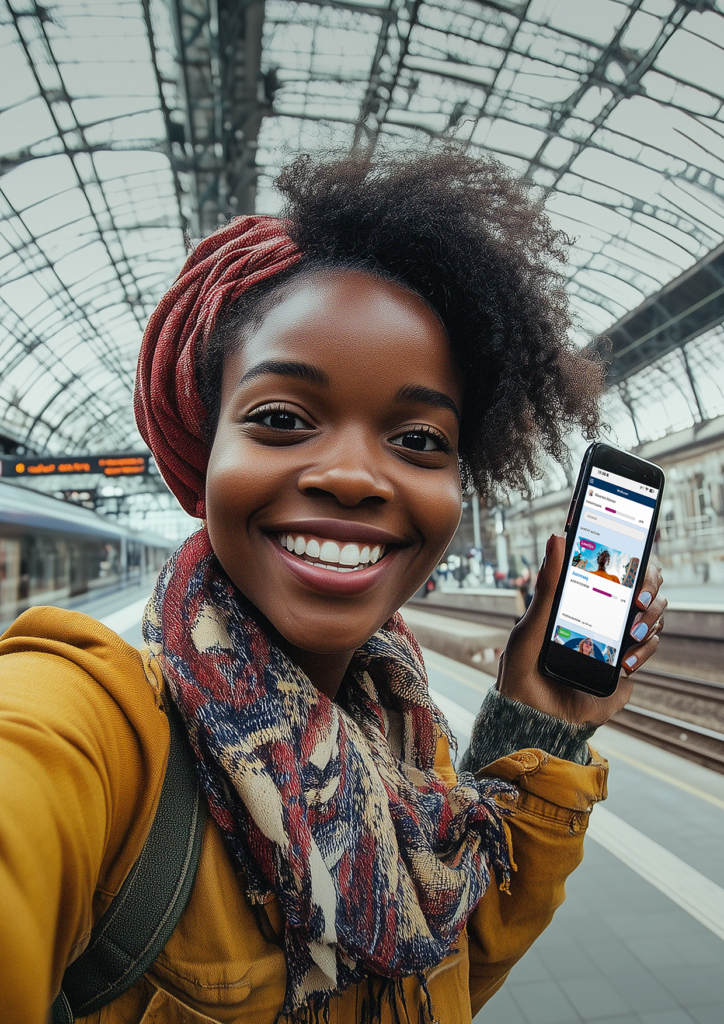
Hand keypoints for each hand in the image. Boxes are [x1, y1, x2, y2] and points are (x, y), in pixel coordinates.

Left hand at [497, 534, 665, 726]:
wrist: (533, 719)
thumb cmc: (523, 670)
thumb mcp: (531, 625)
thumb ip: (547, 585)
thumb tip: (556, 538)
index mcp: (577, 602)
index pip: (611, 570)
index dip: (629, 560)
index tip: (633, 557)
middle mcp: (600, 616)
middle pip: (641, 588)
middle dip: (648, 588)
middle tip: (638, 598)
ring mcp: (615, 639)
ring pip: (652, 614)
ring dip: (648, 619)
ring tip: (631, 632)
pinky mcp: (625, 666)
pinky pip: (649, 645)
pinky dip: (644, 648)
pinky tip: (624, 661)